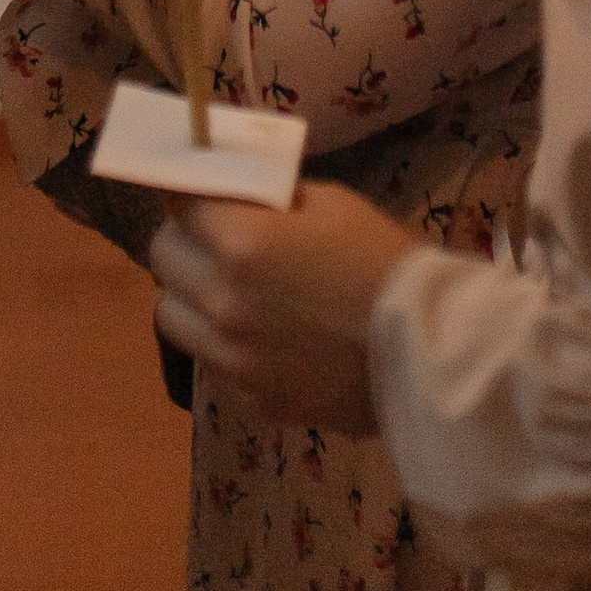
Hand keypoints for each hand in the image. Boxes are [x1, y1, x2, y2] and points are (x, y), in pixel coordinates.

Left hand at [149, 183, 416, 431]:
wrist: (427, 355)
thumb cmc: (384, 263)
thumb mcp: (331, 204)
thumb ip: (270, 197)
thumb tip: (235, 191)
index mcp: (240, 244)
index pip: (178, 203)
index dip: (186, 192)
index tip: (197, 190)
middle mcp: (221, 302)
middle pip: (163, 257)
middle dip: (185, 238)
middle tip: (214, 236)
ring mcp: (230, 358)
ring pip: (171, 315)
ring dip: (191, 294)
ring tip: (228, 290)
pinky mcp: (247, 400)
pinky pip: (210, 360)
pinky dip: (223, 343)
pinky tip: (263, 336)